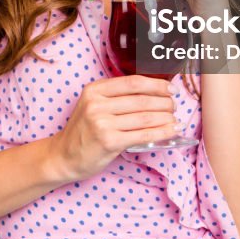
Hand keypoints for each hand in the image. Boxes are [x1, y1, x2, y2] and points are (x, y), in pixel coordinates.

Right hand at [45, 76, 180, 181]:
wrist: (63, 156)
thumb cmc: (83, 131)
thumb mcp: (93, 105)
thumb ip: (115, 97)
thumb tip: (152, 93)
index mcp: (94, 90)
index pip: (132, 82)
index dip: (156, 85)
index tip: (170, 89)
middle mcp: (97, 104)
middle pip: (141, 100)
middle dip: (164, 103)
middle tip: (174, 107)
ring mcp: (102, 123)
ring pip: (145, 117)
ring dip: (166, 118)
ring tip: (176, 120)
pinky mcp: (109, 141)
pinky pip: (142, 135)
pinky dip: (161, 133)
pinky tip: (171, 131)